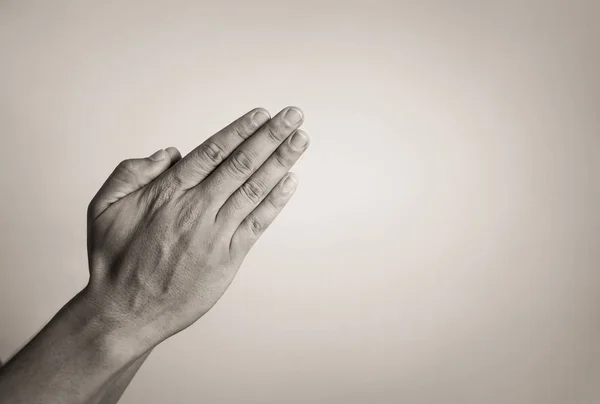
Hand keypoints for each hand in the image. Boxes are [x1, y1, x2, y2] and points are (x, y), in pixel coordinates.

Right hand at [83, 106, 308, 350]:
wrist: (125, 312)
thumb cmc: (113, 260)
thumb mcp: (102, 207)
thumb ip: (131, 171)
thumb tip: (171, 152)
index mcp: (167, 192)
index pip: (212, 152)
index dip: (240, 130)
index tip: (262, 114)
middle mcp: (196, 208)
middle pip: (240, 164)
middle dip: (270, 136)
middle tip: (293, 115)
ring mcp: (215, 233)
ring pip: (253, 189)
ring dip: (280, 161)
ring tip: (300, 139)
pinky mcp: (227, 258)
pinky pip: (256, 223)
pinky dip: (275, 202)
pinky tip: (291, 181)